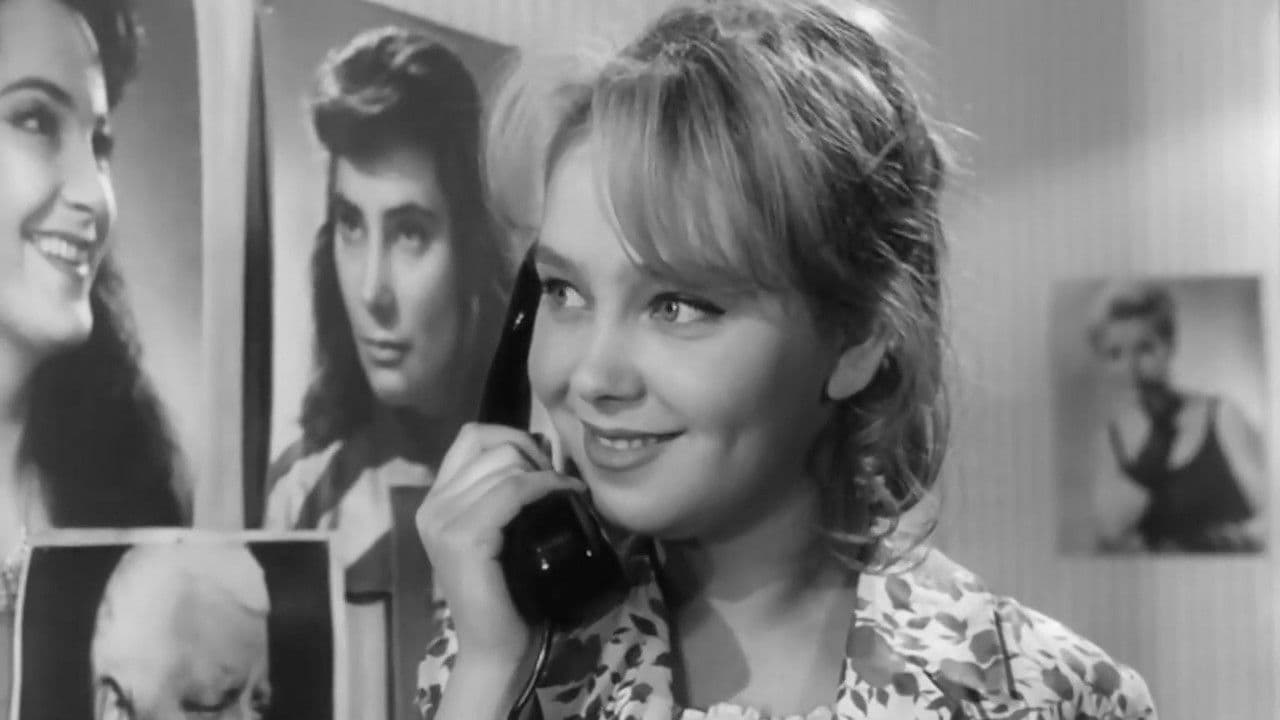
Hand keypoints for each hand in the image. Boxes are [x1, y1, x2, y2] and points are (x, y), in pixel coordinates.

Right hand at [416, 423, 584, 665]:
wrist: (496, 648)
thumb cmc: (507, 593)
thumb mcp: (500, 531)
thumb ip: (503, 494)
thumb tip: (543, 449)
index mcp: (436, 501)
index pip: (471, 436)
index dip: (512, 438)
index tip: (542, 466)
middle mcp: (431, 506)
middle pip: (489, 443)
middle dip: (532, 453)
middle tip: (558, 483)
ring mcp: (443, 521)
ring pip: (503, 463)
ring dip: (542, 470)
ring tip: (565, 491)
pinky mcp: (464, 538)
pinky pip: (512, 490)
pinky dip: (546, 485)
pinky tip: (567, 495)